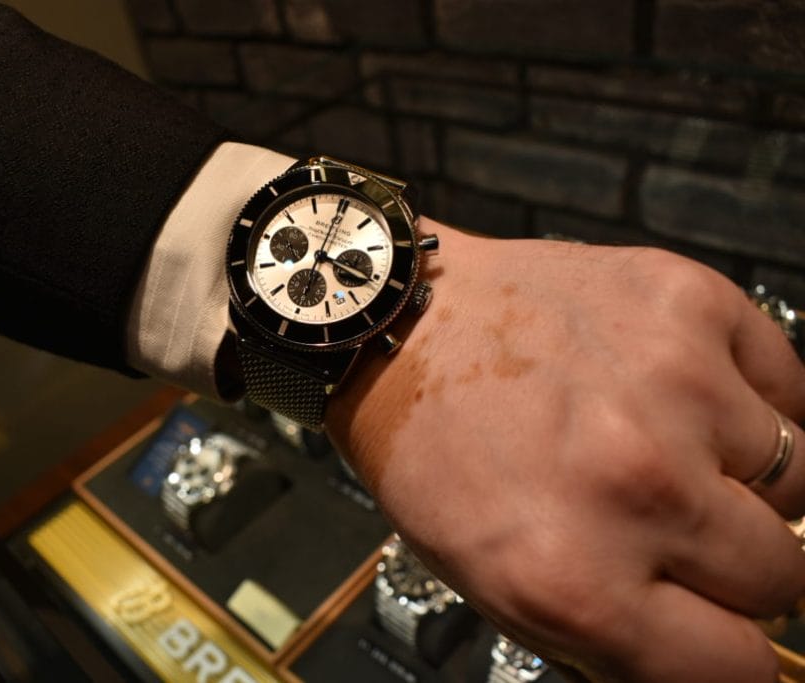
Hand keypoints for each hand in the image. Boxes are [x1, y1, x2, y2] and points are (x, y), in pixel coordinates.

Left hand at [328, 218, 804, 681]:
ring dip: (748, 480)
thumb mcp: (493, 581)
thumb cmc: (435, 450)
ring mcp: (672, 388)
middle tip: (680, 526)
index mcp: (574, 580)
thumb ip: (612, 634)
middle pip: (782, 576)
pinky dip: (751, 402)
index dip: (725, 651)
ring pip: (802, 479)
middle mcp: (635, 489)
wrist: (404, 327)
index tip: (716, 629)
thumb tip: (712, 653)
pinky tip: (685, 397)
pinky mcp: (691, 306)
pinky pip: (790, 386)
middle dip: (737, 566)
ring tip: (674, 449)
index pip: (736, 666)